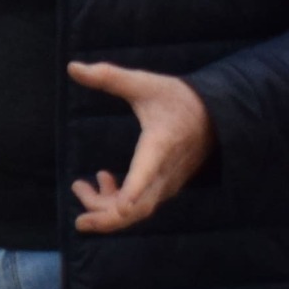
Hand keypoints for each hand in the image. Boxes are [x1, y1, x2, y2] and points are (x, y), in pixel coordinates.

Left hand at [67, 62, 214, 234]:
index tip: (122, 207)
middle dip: (109, 217)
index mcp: (161, 144)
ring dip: (106, 207)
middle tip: (79, 221)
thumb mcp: (144, 83)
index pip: (148, 171)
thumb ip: (109, 77)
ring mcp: (167, 182)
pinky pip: (141, 204)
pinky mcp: (165, 186)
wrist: (215, 114)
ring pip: (138, 210)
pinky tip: (102, 179)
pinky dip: (118, 200)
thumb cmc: (177, 97)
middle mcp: (166, 170)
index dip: (134, 189)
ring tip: (80, 186)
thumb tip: (73, 67)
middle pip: (141, 207)